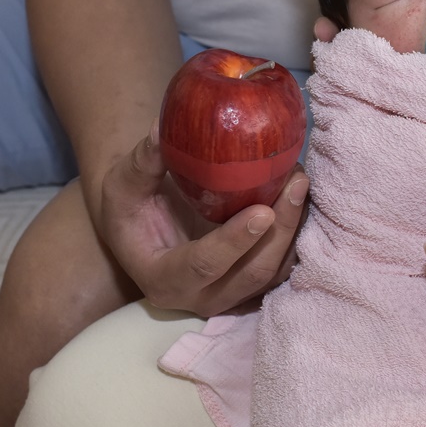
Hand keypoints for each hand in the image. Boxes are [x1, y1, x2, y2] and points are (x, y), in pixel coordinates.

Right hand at [98, 119, 308, 315]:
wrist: (145, 231)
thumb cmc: (131, 209)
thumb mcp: (122, 186)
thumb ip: (141, 164)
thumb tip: (160, 130)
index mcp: (164, 279)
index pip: (203, 266)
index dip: (234, 242)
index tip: (262, 211)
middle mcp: (202, 296)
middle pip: (252, 272)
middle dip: (281, 230)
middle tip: (296, 182)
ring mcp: (232, 294)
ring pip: (275, 270)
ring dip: (295, 228)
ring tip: (300, 180)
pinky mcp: (253, 282)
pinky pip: (284, 264)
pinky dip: (298, 231)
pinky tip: (303, 194)